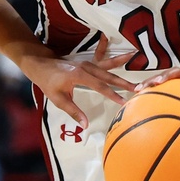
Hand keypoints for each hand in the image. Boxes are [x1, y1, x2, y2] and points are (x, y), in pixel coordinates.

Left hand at [17, 35, 136, 127]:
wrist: (41, 65)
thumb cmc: (48, 83)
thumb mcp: (58, 99)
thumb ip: (74, 111)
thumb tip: (86, 125)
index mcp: (79, 75)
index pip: (100, 86)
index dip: (113, 94)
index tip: (124, 101)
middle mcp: (86, 67)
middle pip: (108, 75)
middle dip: (123, 82)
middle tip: (138, 88)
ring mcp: (87, 63)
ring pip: (108, 66)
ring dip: (122, 65)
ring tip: (135, 57)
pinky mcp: (88, 63)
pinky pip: (104, 61)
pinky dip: (115, 60)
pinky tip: (125, 55)